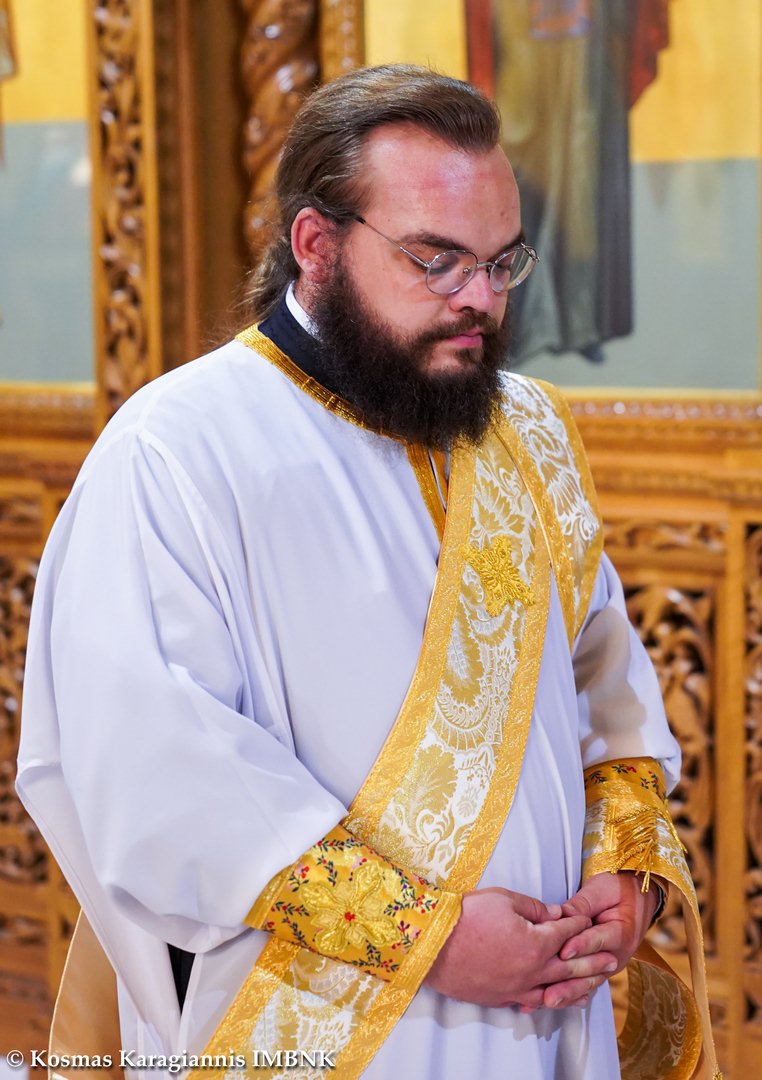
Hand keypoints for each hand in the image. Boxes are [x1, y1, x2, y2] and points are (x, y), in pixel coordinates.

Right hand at [425, 886, 617, 1008]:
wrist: (432, 946)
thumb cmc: (466, 917)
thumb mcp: (503, 899)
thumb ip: (534, 908)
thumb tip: (555, 914)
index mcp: (537, 942)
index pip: (565, 932)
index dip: (578, 924)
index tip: (589, 920)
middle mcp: (533, 970)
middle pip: (570, 965)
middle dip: (592, 960)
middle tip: (612, 960)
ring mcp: (517, 988)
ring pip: (556, 989)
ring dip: (578, 986)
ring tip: (594, 985)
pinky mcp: (501, 998)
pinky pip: (532, 1001)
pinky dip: (548, 1000)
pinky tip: (554, 1000)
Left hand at [541, 871, 660, 1009]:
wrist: (635, 898)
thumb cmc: (617, 890)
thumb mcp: (602, 890)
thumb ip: (582, 904)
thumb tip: (561, 914)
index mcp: (621, 932)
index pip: (599, 939)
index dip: (581, 945)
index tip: (563, 952)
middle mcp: (616, 955)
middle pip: (591, 971)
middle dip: (568, 982)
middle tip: (549, 992)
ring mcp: (607, 967)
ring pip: (587, 983)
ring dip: (566, 994)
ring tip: (546, 1001)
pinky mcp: (598, 970)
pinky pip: (583, 986)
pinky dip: (567, 995)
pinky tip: (551, 1003)